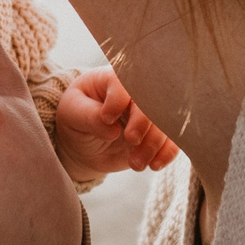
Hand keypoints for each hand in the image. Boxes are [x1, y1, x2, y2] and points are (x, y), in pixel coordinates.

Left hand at [53, 66, 180, 182]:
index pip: (123, 82)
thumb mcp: (72, 114)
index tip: (107, 119)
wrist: (84, 143)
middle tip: (131, 140)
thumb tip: (112, 128)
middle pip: (151, 101)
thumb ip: (88, 116)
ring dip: (153, 145)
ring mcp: (149, 114)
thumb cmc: (76, 119)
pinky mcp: (157, 134)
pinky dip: (166, 153)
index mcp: (113, 79)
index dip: (118, 101)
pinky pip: (172, 141)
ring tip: (135, 163)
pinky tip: (154, 165)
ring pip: (165, 123)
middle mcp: (136, 94)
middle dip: (144, 123)